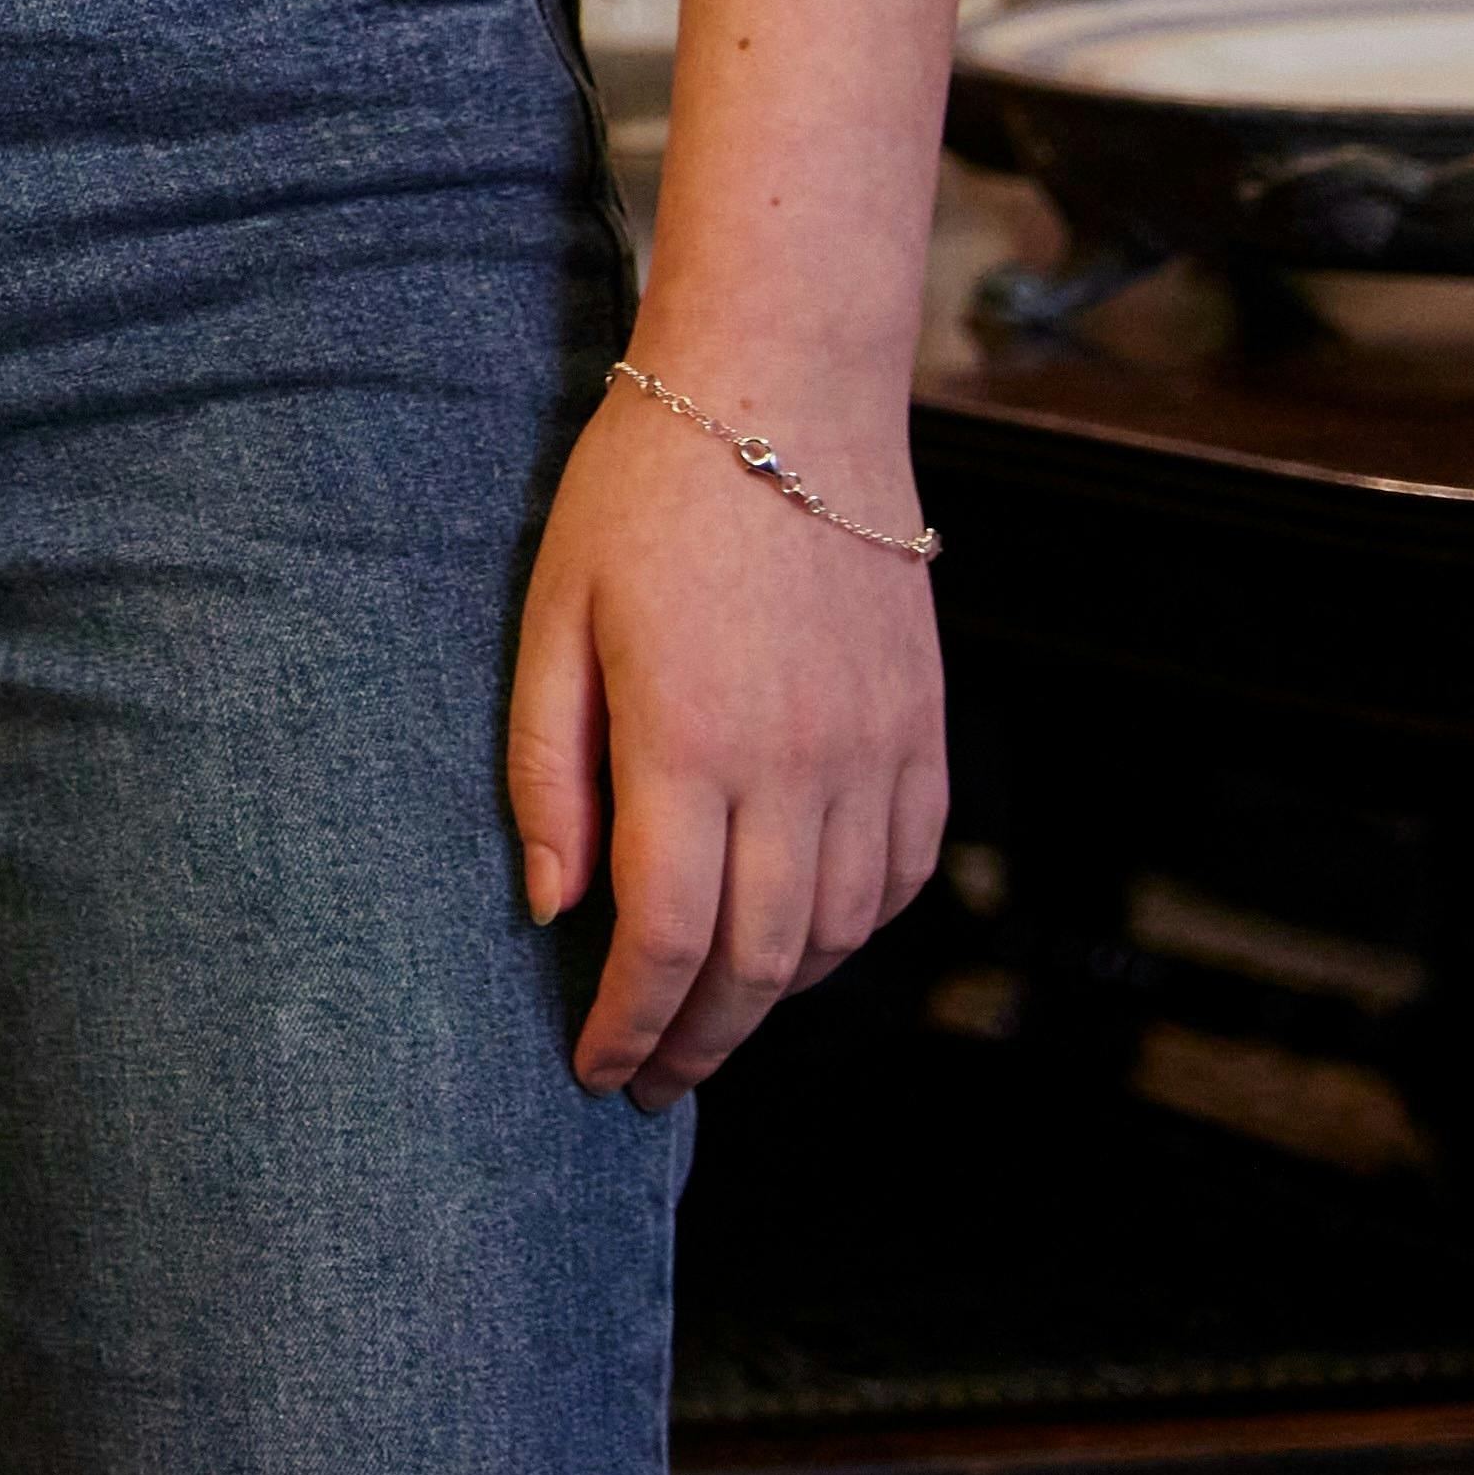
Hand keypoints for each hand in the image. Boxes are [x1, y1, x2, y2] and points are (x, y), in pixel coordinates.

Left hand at [508, 365, 951, 1108]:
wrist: (785, 395)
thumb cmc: (642, 497)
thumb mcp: (553, 618)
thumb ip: (548, 769)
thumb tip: (552, 908)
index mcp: (689, 743)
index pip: (665, 939)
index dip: (630, 1024)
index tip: (596, 1069)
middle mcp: (797, 765)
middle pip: (758, 962)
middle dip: (699, 1038)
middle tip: (650, 1079)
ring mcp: (875, 752)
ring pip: (836, 933)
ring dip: (775, 997)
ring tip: (712, 1019)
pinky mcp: (924, 730)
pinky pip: (901, 874)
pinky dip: (851, 931)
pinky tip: (800, 941)